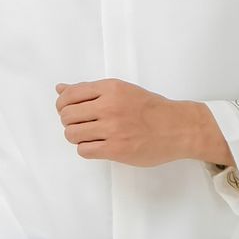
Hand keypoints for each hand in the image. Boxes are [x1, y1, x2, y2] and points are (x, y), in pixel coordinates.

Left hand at [55, 78, 198, 167]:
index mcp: (110, 88)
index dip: (62, 104)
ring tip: (88, 136)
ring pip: (72, 134)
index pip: (70, 94)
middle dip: (68, 121)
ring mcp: (113, 129)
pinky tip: (97, 145)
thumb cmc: (151, 109)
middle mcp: (109, 106)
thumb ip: (90, 90)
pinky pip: (84, 150)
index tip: (68, 110)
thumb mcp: (122, 90)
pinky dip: (86, 149)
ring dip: (76, 136)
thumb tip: (60, 88)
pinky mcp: (116, 149)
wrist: (178, 127)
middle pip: (67, 115)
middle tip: (80, 124)